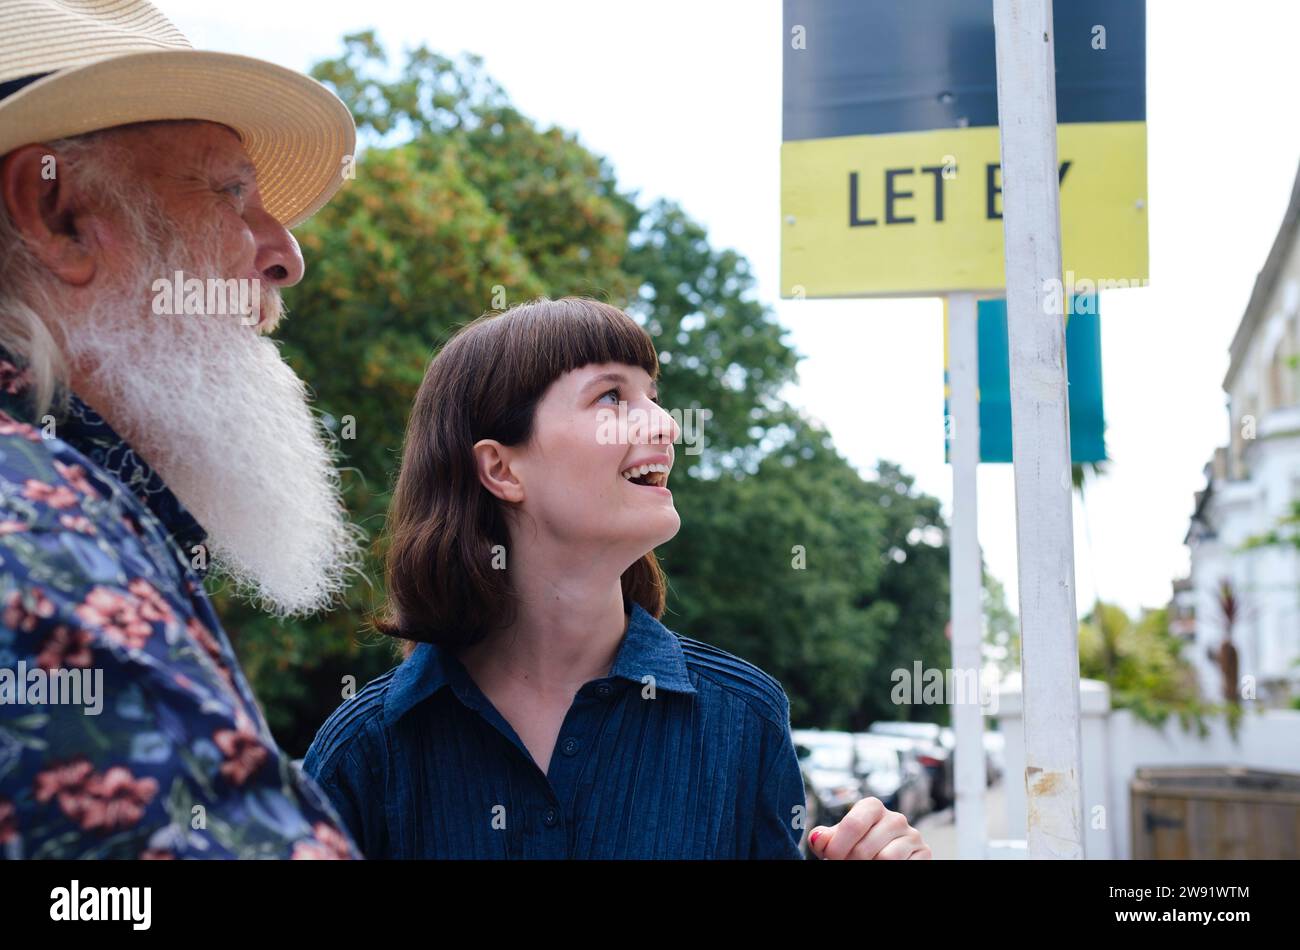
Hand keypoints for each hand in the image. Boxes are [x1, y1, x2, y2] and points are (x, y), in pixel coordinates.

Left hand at [807, 797, 931, 859]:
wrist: (885, 858)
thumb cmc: (856, 847)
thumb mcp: (838, 841)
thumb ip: (824, 839)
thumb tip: (819, 839)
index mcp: (872, 807)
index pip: (852, 825)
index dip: (837, 847)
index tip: (831, 858)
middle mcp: (895, 818)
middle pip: (865, 848)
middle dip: (851, 862)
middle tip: (848, 864)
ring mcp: (912, 836)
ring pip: (885, 860)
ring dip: (869, 867)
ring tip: (863, 866)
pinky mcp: (924, 853)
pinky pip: (903, 866)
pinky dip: (887, 871)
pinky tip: (882, 867)